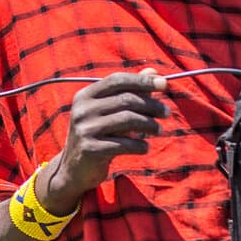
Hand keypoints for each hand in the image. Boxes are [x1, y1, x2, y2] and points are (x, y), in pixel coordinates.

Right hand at [44, 71, 168, 207]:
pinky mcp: (90, 149)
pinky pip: (124, 144)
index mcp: (85, 95)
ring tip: (158, 130)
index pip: (117, 80)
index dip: (142, 81)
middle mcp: (82, 109)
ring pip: (128, 120)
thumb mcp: (108, 111)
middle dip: (151, 105)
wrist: (74, 168)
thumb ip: (129, 91)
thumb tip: (153, 72)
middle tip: (166, 113)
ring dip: (150, 125)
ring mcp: (84, 129)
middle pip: (126, 100)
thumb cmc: (97, 134)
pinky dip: (140, 145)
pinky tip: (144, 147)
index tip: (164, 84)